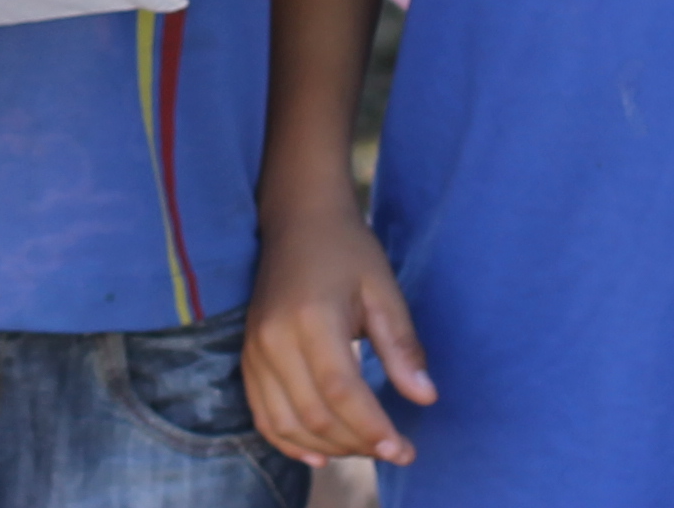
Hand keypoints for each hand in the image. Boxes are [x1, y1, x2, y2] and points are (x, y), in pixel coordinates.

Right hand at [243, 192, 436, 466]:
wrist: (298, 219)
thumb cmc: (348, 251)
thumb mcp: (384, 290)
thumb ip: (401, 346)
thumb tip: (425, 398)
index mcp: (311, 317)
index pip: (341, 391)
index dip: (372, 428)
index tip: (404, 449)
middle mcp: (274, 338)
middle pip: (314, 414)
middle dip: (358, 443)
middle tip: (396, 451)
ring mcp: (255, 349)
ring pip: (287, 423)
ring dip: (329, 448)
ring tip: (366, 449)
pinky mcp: (248, 356)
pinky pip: (263, 415)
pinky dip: (290, 442)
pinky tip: (321, 454)